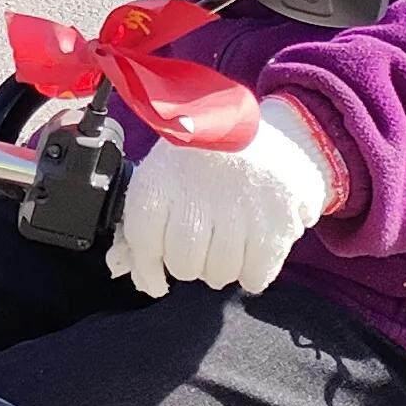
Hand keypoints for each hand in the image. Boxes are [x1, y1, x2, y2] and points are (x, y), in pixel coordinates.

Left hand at [106, 98, 338, 299]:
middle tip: (201, 242)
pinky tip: (250, 248)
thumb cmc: (196, 160)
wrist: (248, 127)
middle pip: (184, 265)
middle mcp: (197, 196)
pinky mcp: (276, 222)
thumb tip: (129, 272)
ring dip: (220, 267)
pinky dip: (251, 271)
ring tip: (227, 239)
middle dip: (189, 263)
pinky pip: (255, 276)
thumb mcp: (158, 180)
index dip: (148, 269)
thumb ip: (139, 230)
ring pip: (219, 273)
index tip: (156, 278)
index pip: (144, 245)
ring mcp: (240, 210)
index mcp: (159, 183)